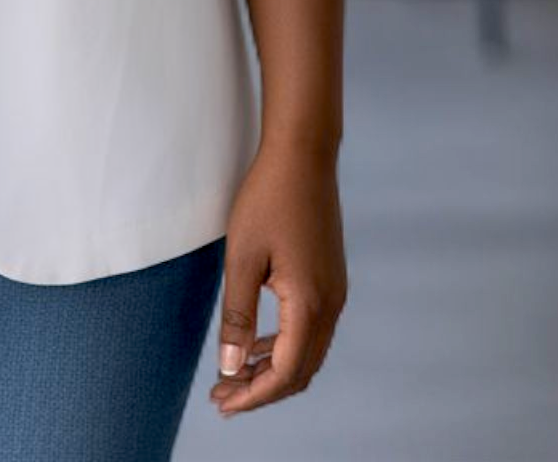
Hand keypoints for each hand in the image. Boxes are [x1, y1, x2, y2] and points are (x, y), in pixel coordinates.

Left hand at [208, 139, 347, 417]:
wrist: (303, 155)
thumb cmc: (268, 199)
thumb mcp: (242, 257)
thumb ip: (238, 316)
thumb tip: (231, 367)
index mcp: (309, 304)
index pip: (285, 372)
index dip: (254, 395)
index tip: (222, 403)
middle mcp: (330, 305)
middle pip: (300, 371)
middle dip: (262, 390)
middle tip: (223, 397)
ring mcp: (335, 292)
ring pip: (308, 352)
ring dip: (273, 369)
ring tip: (235, 376)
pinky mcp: (331, 279)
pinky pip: (311, 330)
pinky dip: (285, 346)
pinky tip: (258, 343)